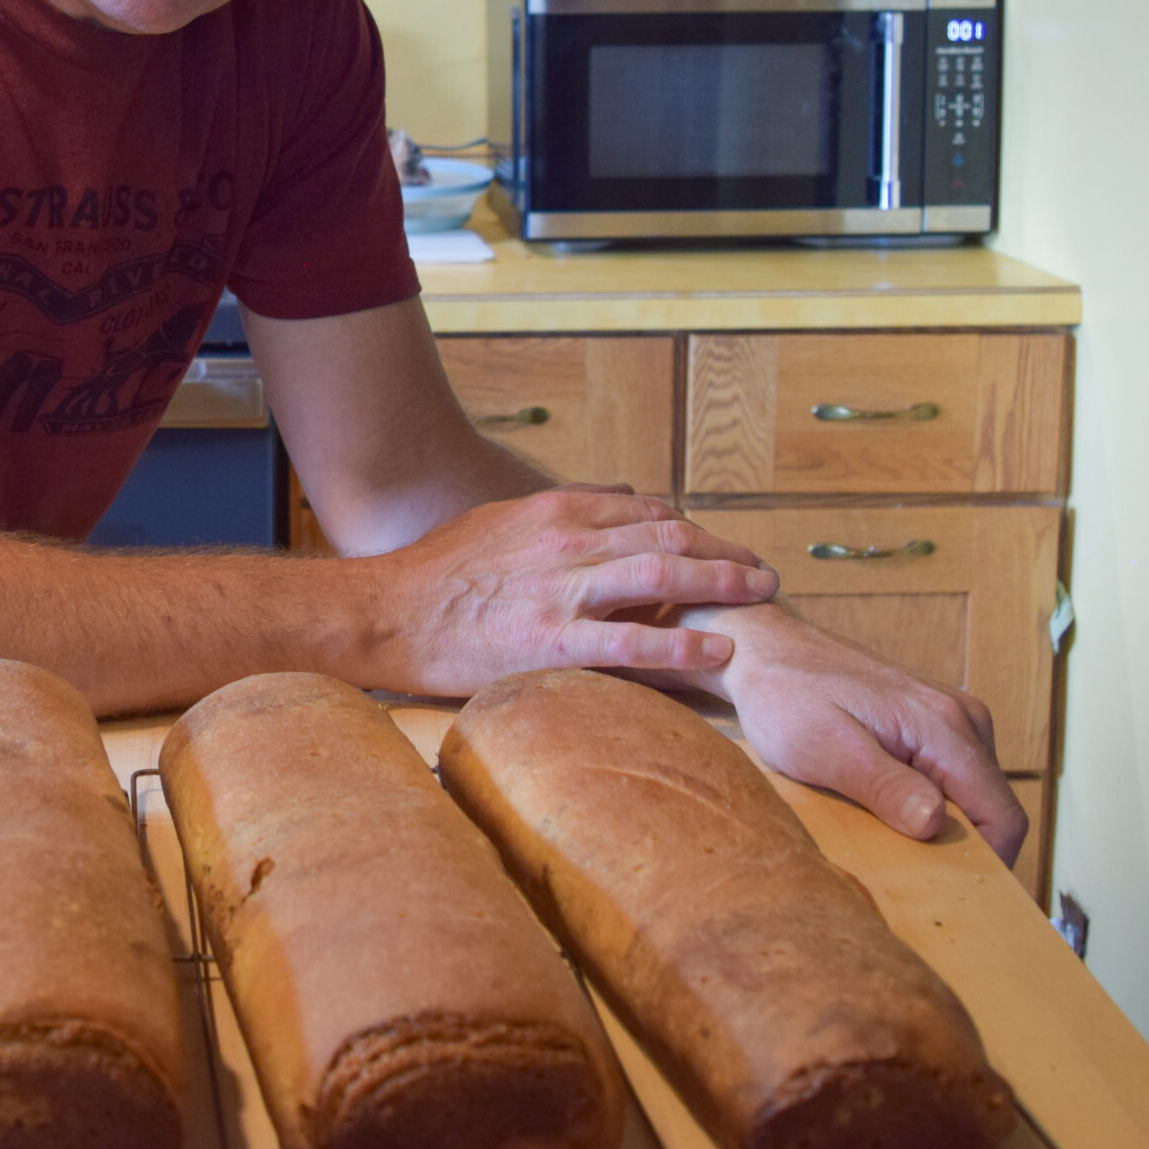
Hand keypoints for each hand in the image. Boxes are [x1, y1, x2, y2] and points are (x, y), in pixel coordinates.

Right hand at [380, 489, 778, 694]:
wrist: (386, 613)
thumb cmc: (434, 572)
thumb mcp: (495, 521)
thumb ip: (555, 512)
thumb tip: (610, 497)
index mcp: (554, 512)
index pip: (644, 511)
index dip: (691, 529)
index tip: (718, 546)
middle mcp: (567, 542)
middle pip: (668, 538)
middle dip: (723, 552)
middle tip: (762, 571)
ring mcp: (563, 592)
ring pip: (663, 578)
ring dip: (721, 585)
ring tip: (758, 597)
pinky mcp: (554, 643)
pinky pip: (634, 643)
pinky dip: (683, 645)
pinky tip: (718, 651)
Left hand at [675, 601, 1027, 865]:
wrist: (765, 651)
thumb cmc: (785, 695)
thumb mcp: (824, 748)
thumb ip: (883, 785)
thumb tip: (935, 823)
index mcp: (944, 724)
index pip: (1002, 816)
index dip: (988, 865)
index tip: (948, 894)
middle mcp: (962, 718)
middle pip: (993, 810)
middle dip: (962, 849)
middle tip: (909, 876)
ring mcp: (951, 719)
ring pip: (974, 798)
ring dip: (942, 827)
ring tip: (888, 840)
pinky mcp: (933, 726)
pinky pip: (951, 780)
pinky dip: (928, 805)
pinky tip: (885, 813)